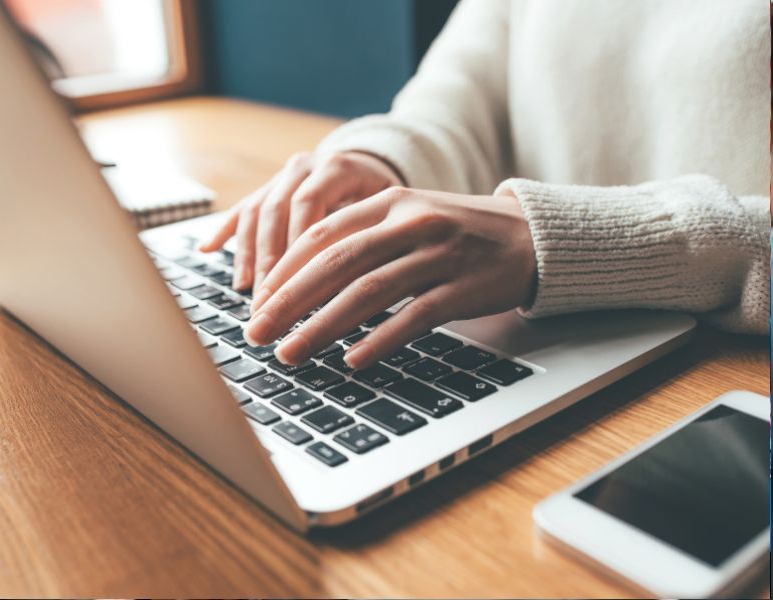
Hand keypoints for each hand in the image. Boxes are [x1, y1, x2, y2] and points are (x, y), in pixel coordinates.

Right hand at [198, 150, 402, 293]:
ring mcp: (283, 176)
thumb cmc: (387, 200)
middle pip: (276, 211)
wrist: (374, 165)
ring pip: (256, 212)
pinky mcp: (269, 187)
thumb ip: (370, 235)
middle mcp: (305, 166)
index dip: (296, 247)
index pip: (309, 206)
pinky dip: (224, 230)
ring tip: (245, 289)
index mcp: (337, 168)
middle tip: (265, 301)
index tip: (292, 286)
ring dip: (248, 254)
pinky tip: (206, 250)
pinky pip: (242, 208)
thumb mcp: (388, 211)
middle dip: (269, 260)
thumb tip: (360, 285)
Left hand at [243, 187, 536, 368]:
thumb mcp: (409, 220)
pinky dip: (380, 339)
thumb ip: (362, 239)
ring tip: (291, 353)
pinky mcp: (464, 287)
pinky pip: (414, 316)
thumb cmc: (458, 233)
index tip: (257, 302)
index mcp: (390, 202)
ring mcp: (439, 254)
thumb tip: (301, 281)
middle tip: (257, 332)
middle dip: (289, 301)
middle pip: (336, 262)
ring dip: (322, 326)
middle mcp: (411, 222)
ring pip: (368, 291)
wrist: (531, 237)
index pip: (322, 234)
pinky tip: (353, 360)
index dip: (284, 270)